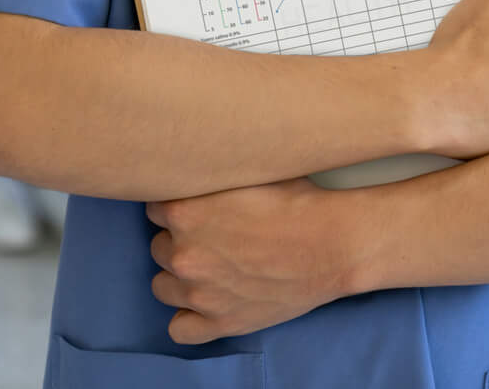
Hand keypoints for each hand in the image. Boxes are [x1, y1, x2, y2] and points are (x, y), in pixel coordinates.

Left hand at [148, 179, 354, 343]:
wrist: (333, 243)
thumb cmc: (297, 201)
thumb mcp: (249, 170)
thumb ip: (212, 172)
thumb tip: (195, 160)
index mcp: (185, 211)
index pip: (155, 208)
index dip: (178, 207)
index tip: (197, 208)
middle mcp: (184, 254)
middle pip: (159, 247)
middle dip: (180, 241)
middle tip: (212, 236)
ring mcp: (200, 293)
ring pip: (162, 287)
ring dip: (180, 277)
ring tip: (209, 268)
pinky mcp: (220, 322)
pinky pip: (179, 329)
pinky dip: (189, 317)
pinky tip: (206, 302)